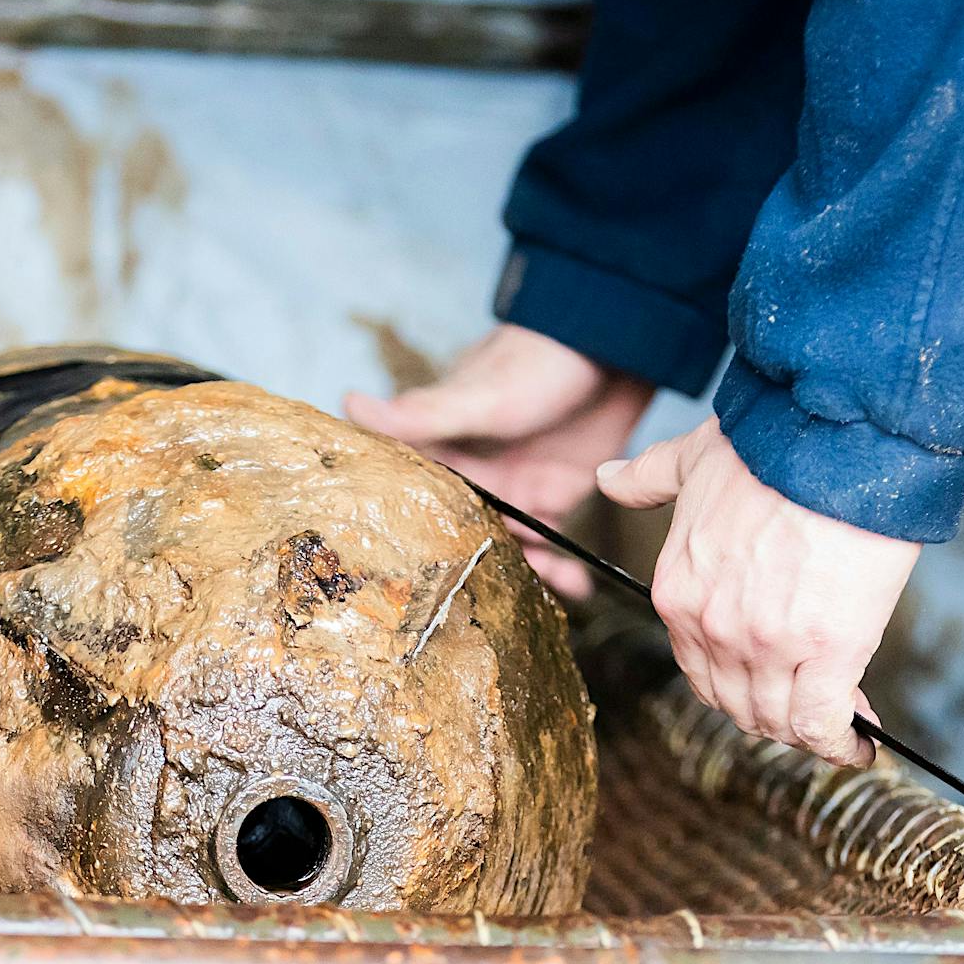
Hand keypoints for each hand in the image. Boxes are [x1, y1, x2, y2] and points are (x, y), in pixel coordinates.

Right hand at [345, 323, 652, 597]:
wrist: (613, 346)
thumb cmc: (537, 360)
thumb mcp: (478, 395)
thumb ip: (422, 415)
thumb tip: (349, 404)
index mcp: (444, 450)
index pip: (412, 501)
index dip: (406, 541)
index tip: (398, 586)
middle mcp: (473, 476)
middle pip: (460, 538)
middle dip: (465, 577)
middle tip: (469, 617)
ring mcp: (514, 491)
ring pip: (505, 550)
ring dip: (516, 580)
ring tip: (527, 607)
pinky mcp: (553, 499)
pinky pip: (551, 547)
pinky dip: (562, 572)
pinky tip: (575, 591)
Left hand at [598, 420, 919, 766]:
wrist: (837, 433)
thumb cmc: (774, 444)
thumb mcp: (690, 459)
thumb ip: (647, 479)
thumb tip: (607, 476)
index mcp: (677, 593)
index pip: (700, 670)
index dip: (739, 683)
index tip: (773, 678)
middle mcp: (711, 627)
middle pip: (737, 704)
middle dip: (772, 714)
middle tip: (811, 707)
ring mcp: (765, 643)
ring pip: (779, 720)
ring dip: (808, 731)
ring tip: (841, 725)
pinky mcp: (825, 649)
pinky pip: (821, 721)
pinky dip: (840, 741)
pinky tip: (861, 742)